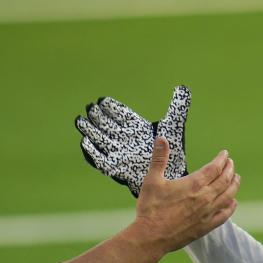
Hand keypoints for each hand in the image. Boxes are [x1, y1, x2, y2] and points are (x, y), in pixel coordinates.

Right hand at [75, 85, 190, 195]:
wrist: (171, 174)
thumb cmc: (171, 149)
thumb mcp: (173, 125)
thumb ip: (178, 106)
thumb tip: (183, 87)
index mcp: (137, 126)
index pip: (121, 115)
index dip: (112, 108)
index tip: (103, 100)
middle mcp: (126, 138)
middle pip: (108, 125)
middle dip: (98, 117)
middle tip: (90, 107)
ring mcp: (121, 152)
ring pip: (102, 139)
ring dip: (91, 130)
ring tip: (80, 120)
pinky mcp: (118, 167)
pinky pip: (102, 159)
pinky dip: (93, 152)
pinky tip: (85, 142)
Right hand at [134, 137, 238, 250]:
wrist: (151, 236)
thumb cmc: (151, 208)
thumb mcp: (152, 180)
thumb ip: (159, 159)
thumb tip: (161, 139)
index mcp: (194, 183)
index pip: (215, 168)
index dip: (221, 159)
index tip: (225, 154)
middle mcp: (205, 197)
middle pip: (224, 180)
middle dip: (229, 169)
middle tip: (231, 163)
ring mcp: (208, 212)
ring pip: (228, 196)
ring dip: (234, 185)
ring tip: (237, 178)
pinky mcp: (206, 226)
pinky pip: (225, 215)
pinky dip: (231, 207)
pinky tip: (233, 203)